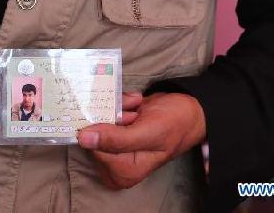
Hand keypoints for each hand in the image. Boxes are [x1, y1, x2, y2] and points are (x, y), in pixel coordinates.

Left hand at [77, 91, 205, 189]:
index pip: (94, 149)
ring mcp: (117, 146)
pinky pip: (107, 112)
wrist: (190, 109)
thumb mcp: (148, 133)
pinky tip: (136, 102)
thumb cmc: (174, 124)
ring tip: (138, 105)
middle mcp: (117, 163)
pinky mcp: (118, 131)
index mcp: (124, 172)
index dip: (107, 128)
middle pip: (95, 134)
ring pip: (100, 119)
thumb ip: (116, 139)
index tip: (127, 116)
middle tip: (133, 110)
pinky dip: (120, 103)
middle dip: (113, 115)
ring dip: (118, 106)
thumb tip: (83, 139)